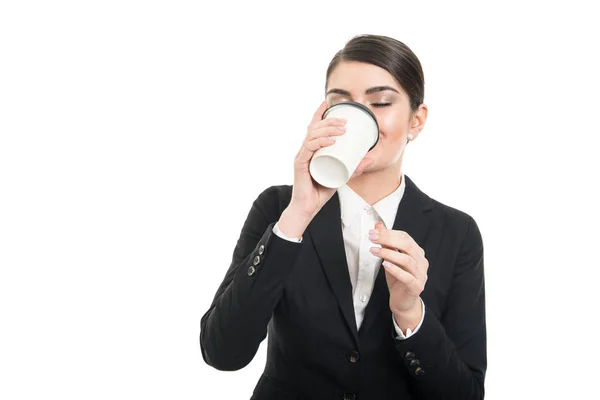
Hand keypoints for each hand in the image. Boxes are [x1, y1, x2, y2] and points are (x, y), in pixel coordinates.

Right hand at [289, 100, 374, 219]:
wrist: (308, 208)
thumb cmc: (321, 191)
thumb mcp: (342, 176)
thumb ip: (354, 168)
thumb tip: (370, 158)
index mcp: (311, 149)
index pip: (313, 127)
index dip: (319, 113)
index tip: (328, 102)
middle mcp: (304, 150)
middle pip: (314, 128)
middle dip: (329, 120)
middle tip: (345, 122)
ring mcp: (301, 156)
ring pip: (312, 135)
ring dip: (328, 129)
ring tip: (342, 129)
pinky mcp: (300, 165)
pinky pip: (309, 149)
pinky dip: (320, 143)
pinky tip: (330, 141)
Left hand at [368, 221, 427, 326]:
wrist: (403, 302)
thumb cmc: (398, 279)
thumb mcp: (390, 259)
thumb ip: (386, 242)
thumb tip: (378, 226)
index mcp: (416, 252)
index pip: (405, 237)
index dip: (389, 233)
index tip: (373, 232)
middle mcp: (421, 262)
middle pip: (407, 246)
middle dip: (388, 240)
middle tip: (373, 238)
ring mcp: (421, 275)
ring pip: (407, 260)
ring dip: (389, 253)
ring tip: (374, 251)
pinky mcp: (416, 287)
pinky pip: (407, 277)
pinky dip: (396, 270)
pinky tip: (385, 265)